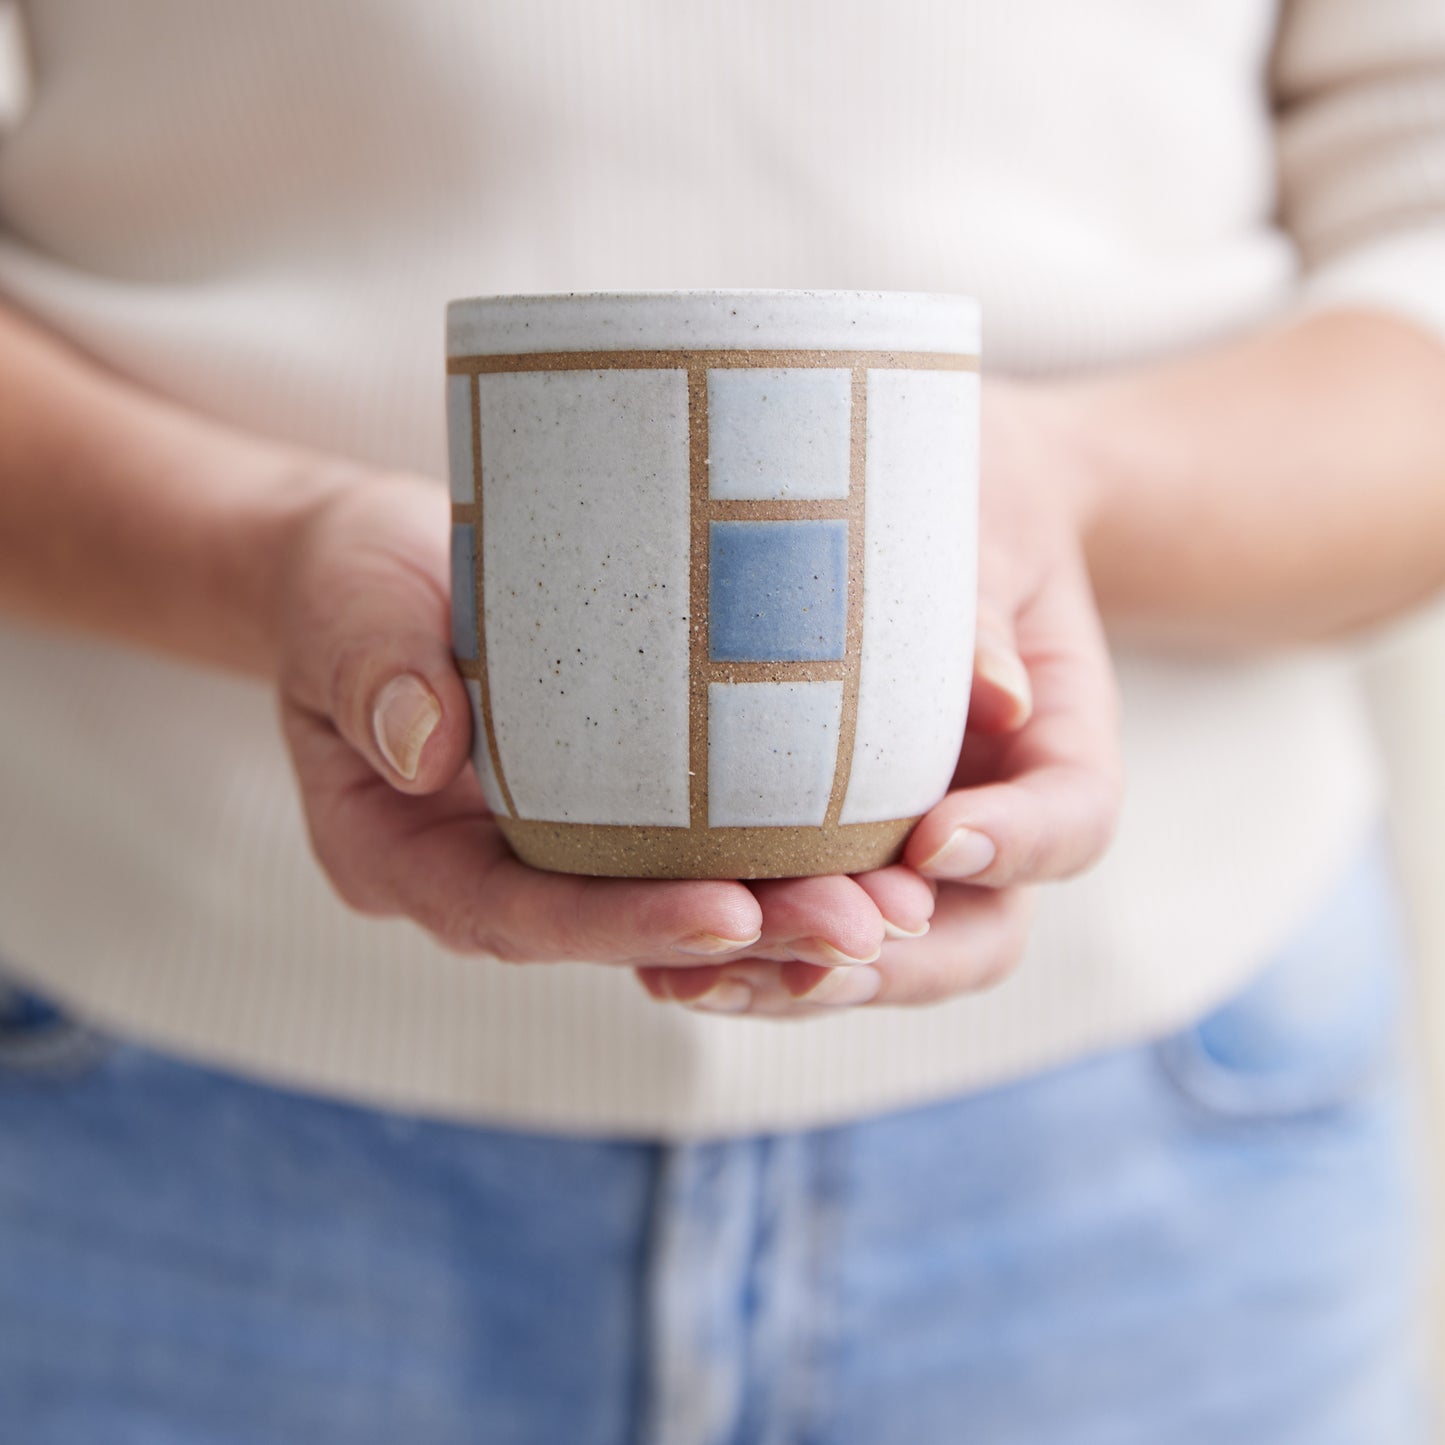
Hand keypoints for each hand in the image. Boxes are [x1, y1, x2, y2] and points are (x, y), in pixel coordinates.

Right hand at [270, 472, 918, 967]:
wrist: (382, 571)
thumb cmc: (349, 587)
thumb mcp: (344, 610)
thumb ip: (372, 671)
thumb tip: (421, 744)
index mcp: (406, 860)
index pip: (515, 917)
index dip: (620, 925)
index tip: (728, 914)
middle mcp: (488, 876)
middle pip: (618, 930)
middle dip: (744, 937)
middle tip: (862, 926)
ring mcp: (555, 849)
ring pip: (674, 901)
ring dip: (787, 911)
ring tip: (897, 903)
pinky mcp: (610, 810)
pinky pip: (694, 847)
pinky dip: (777, 853)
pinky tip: (870, 844)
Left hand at [635, 382, 1122, 1014]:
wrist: (935, 512)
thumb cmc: (966, 502)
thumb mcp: (985, 528)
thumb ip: (983, 611)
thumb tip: (996, 702)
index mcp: (1057, 749)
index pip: (1072, 822)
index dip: (1016, 847)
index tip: (937, 841)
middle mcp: (989, 825)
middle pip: (977, 940)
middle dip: (896, 964)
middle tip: (816, 954)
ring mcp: (907, 855)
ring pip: (883, 960)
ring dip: (799, 981)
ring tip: (705, 982)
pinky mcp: (829, 856)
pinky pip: (802, 928)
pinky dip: (742, 956)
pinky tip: (662, 965)